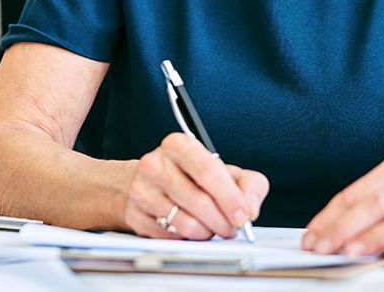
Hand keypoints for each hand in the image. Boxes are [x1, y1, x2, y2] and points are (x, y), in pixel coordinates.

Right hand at [123, 132, 267, 239]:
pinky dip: (187, 239)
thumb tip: (250, 206)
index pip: (209, 171)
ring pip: (186, 224)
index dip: (230, 198)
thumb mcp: (222, 170)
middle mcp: (155, 164)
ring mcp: (141, 190)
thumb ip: (247, 183)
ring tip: (210, 227)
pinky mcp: (134, 214)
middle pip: (200, 202)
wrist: (144, 182)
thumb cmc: (187, 176)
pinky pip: (171, 237)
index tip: (243, 215)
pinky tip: (188, 227)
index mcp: (178, 145)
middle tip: (230, 228)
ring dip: (206, 233)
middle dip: (222, 222)